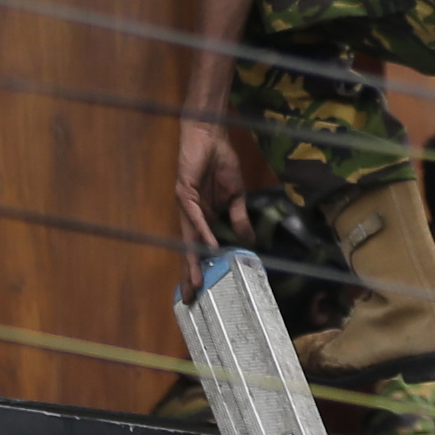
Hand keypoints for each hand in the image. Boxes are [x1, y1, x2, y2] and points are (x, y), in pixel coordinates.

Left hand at [174, 118, 252, 294]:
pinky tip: (208, 246)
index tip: (200, 292)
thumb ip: (239, 218)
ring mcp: (187, 206)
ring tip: (197, 282)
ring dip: (193, 260)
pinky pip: (196, 216)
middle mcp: (191, 216)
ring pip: (189, 238)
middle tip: (191, 298)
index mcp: (202, 218)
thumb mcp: (236, 196)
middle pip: (189, 249)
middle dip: (190, 274)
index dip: (199, 269)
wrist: (211, 137)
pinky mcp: (185, 192)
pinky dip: (203, 231)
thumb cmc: (221, 163)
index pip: (198, 249)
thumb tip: (249, 240)